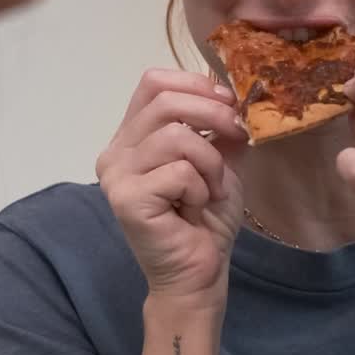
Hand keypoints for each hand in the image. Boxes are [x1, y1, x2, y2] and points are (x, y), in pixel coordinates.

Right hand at [96, 70, 245, 305]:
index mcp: (132, 136)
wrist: (198, 271)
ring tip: (212, 189)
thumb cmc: (205, 219)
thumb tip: (229, 95)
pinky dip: (201, 188)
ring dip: (210, 162)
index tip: (228, 104)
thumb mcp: (219, 160)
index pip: (153, 82)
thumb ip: (218, 127)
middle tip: (238, 137)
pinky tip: (195, 209)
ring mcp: (116, 175)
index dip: (195, 84)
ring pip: (175, 137)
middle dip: (214, 114)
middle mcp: (116, 151)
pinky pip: (178, 172)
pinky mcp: (127, 199)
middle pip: (165, 102)